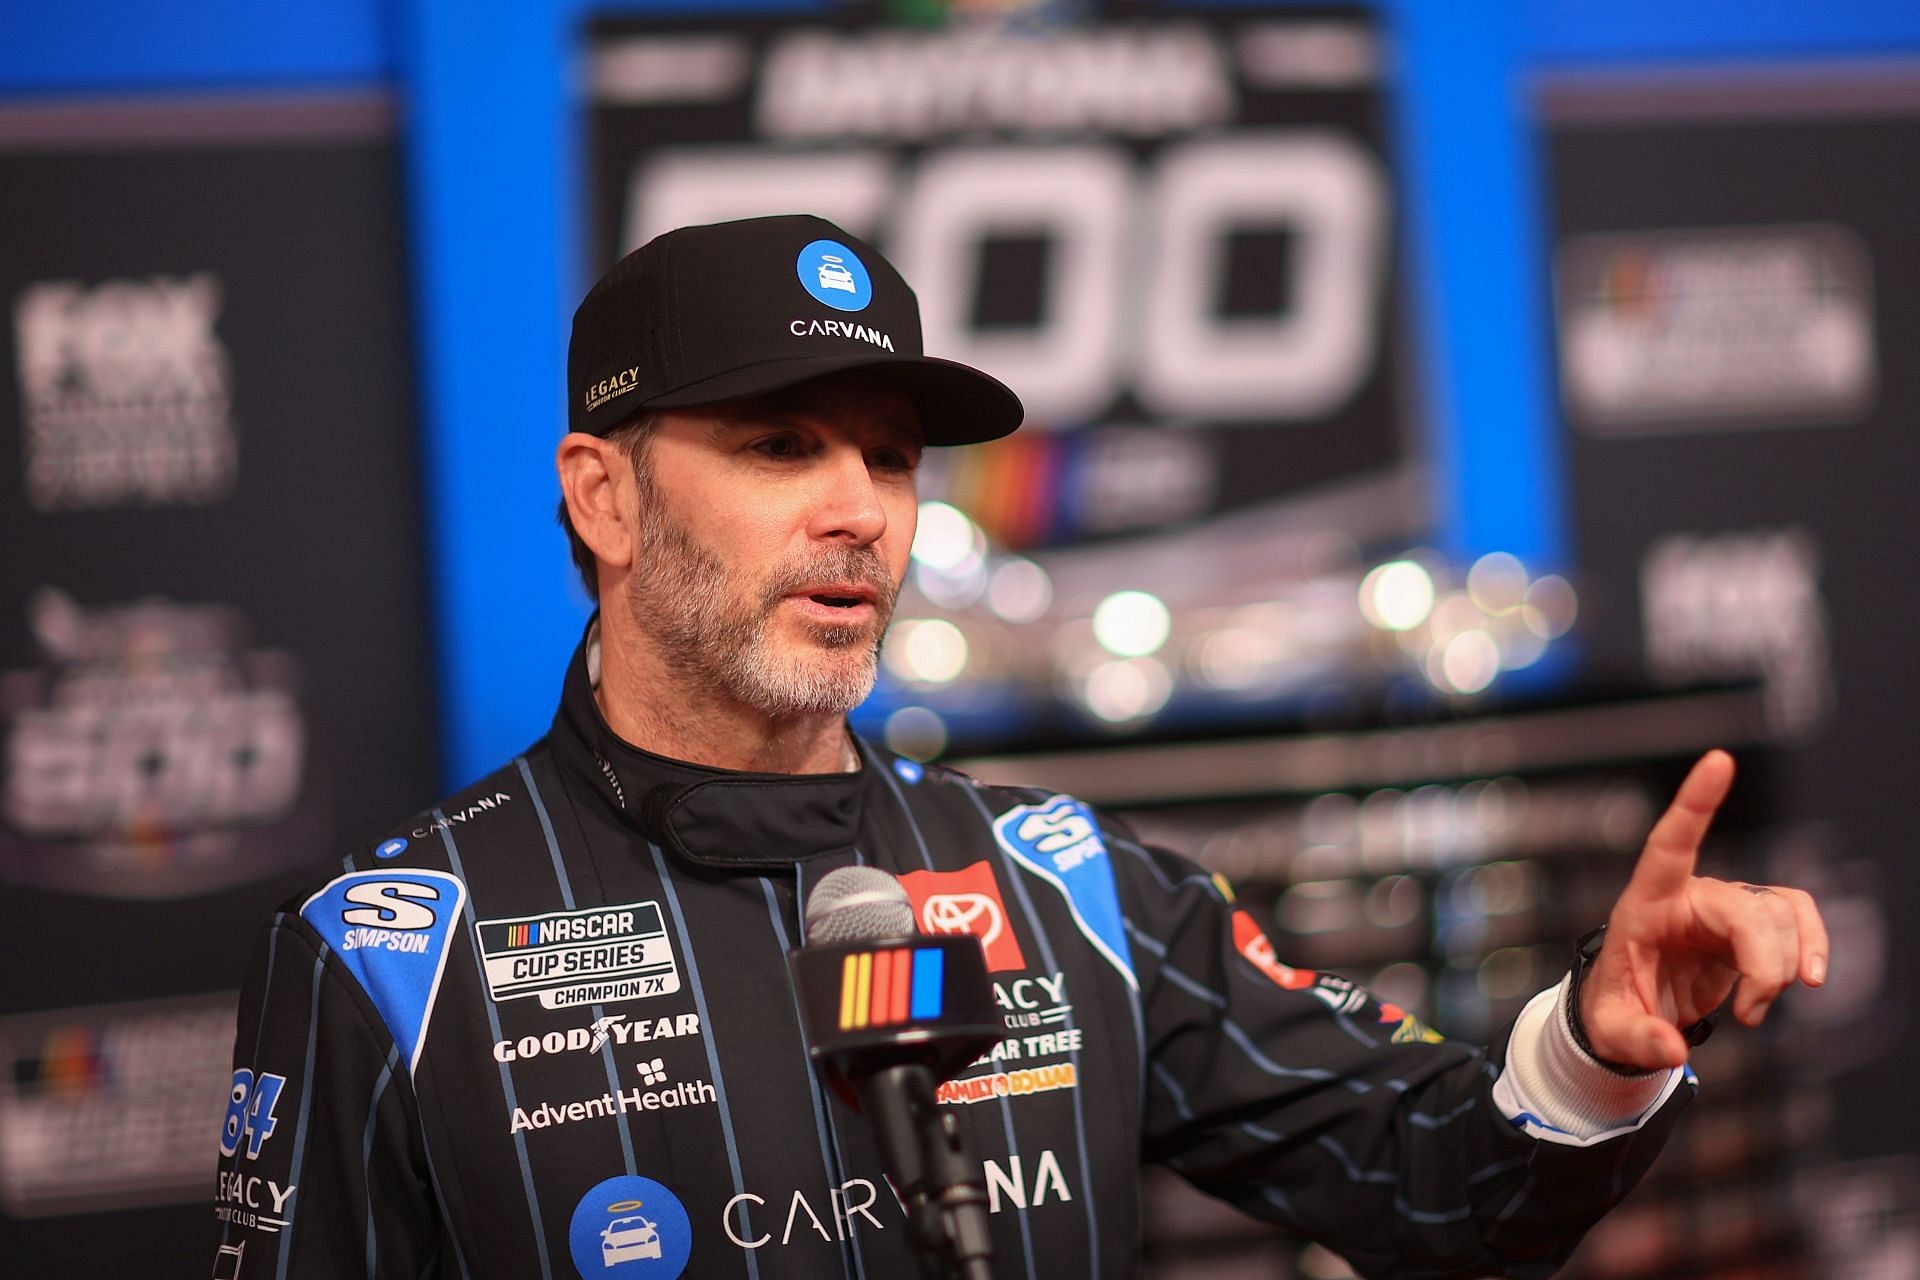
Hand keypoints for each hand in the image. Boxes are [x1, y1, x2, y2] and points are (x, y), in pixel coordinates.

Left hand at [1580, 750, 1828, 1069]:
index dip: (1695, 803)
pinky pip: (1798, 918)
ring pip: (1782, 917)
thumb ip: (1639, 1041)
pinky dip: (1811, 947)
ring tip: (1755, 1010)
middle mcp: (1688, 895)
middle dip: (1764, 967)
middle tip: (1749, 1015)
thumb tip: (1673, 1052)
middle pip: (1751, 910)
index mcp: (1645, 905)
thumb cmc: (1612, 1008)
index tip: (1718, 760)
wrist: (1630, 1010)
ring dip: (1783, 969)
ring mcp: (1723, 906)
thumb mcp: (1610, 1031)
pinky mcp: (1749, 924)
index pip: (1669, 844)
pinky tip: (1805, 979)